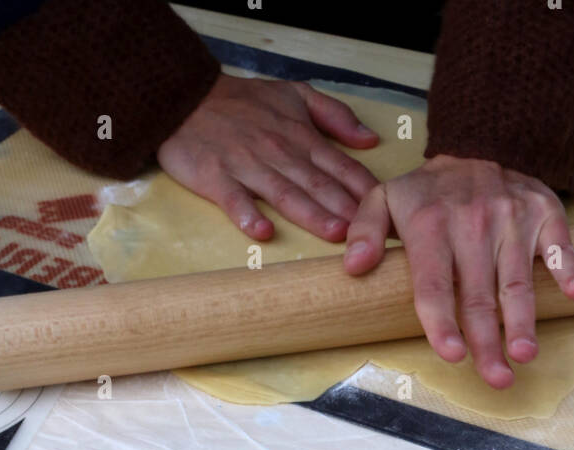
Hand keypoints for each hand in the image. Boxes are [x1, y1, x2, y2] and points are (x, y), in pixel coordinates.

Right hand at [158, 74, 379, 242]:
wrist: (185, 97)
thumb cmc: (242, 102)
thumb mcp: (292, 94)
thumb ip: (333, 115)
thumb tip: (369, 139)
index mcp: (300, 136)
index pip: (340, 165)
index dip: (365, 188)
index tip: (388, 210)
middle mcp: (278, 152)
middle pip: (318, 183)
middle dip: (346, 206)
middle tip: (370, 230)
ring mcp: (246, 166)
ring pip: (284, 192)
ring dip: (310, 213)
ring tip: (334, 232)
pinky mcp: (215, 178)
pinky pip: (233, 199)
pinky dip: (247, 215)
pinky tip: (263, 232)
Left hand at [344, 156, 573, 388]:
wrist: (480, 142)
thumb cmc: (430, 191)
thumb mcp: (385, 197)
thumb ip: (365, 230)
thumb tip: (354, 267)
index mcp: (431, 225)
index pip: (435, 285)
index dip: (442, 322)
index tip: (452, 354)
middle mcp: (473, 223)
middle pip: (479, 295)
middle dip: (487, 341)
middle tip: (495, 379)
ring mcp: (511, 219)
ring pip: (517, 280)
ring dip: (523, 320)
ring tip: (524, 355)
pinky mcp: (543, 213)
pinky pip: (559, 244)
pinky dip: (570, 268)